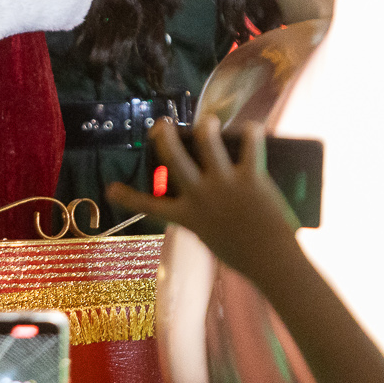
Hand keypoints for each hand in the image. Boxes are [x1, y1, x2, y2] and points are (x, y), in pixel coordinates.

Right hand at [105, 117, 300, 285]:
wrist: (272, 263)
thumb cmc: (243, 255)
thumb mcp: (210, 237)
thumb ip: (202, 216)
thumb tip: (203, 193)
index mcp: (187, 216)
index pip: (150, 207)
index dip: (127, 197)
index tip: (110, 188)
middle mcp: (200, 196)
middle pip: (175, 157)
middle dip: (164, 135)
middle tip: (163, 123)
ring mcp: (225, 185)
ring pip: (208, 143)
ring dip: (206, 126)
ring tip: (208, 121)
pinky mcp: (251, 178)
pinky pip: (250, 148)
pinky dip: (252, 134)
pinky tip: (252, 128)